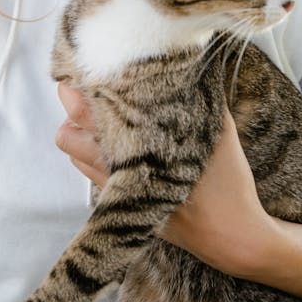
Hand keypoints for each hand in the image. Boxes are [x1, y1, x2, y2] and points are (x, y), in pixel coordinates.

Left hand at [56, 85, 274, 278]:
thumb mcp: (219, 131)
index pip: (89, 113)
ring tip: (90, 115)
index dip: (78, 89)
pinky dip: (89, 155)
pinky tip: (108, 143)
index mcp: (141, 144)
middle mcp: (121, 169)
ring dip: (77, 133)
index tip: (80, 67)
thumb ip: (201, 96)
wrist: (231, 235)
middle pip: (70, 134)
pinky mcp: (122, 205)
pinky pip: (90, 175)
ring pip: (75, 156)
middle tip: (76, 87)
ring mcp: (118, 190)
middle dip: (71, 107)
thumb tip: (191, 65)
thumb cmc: (227, 181)